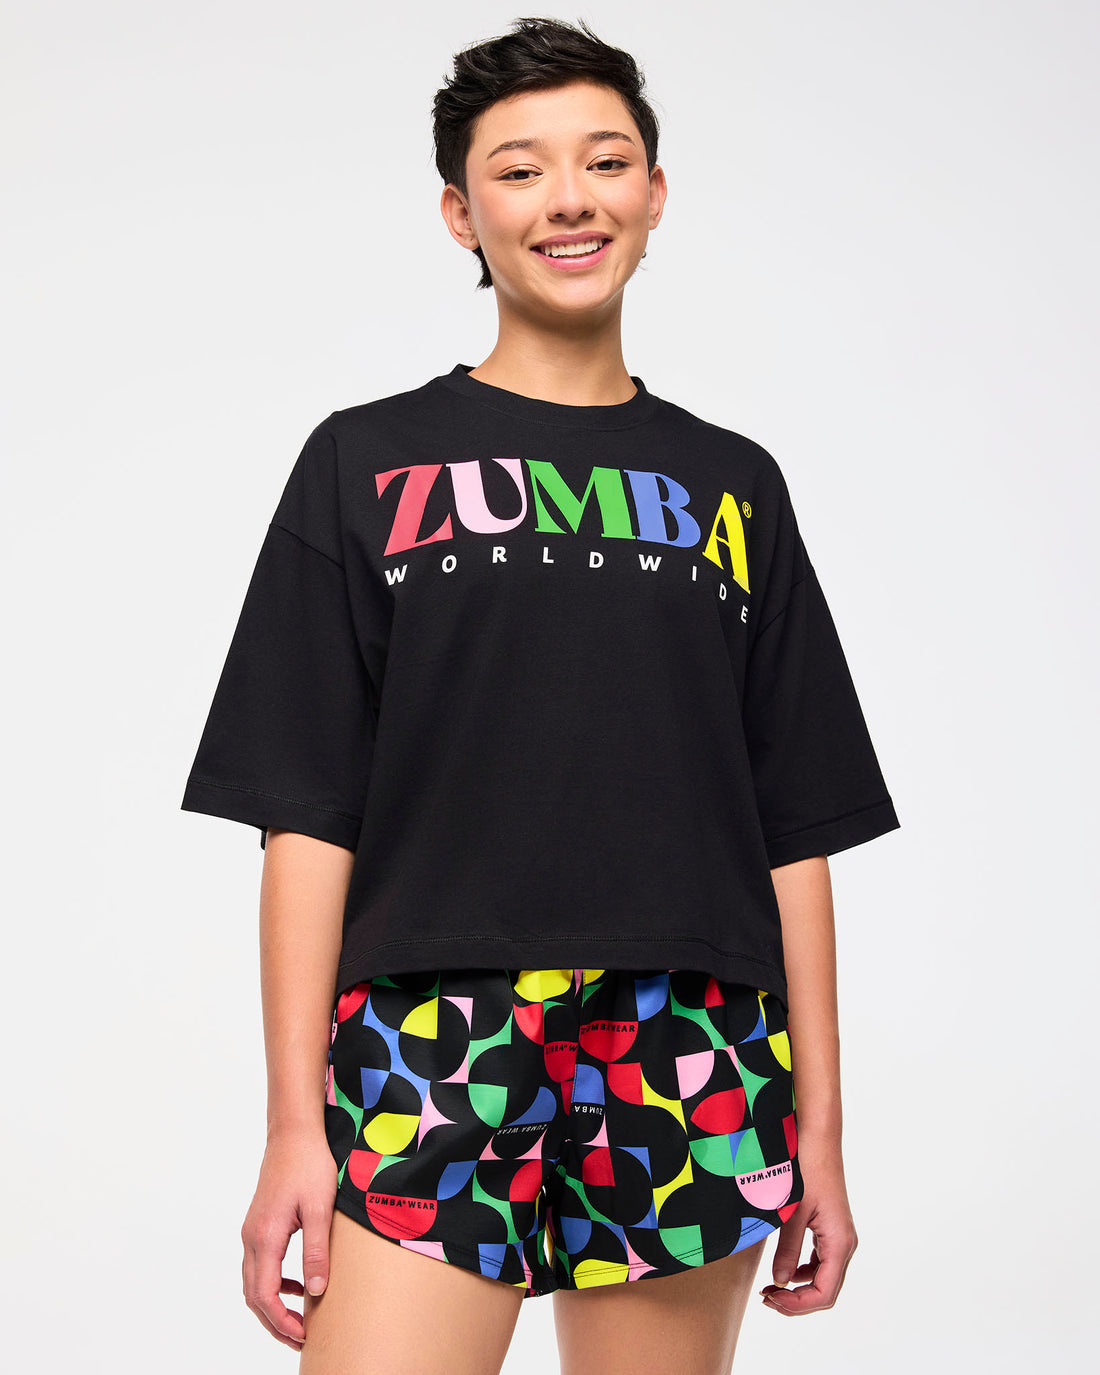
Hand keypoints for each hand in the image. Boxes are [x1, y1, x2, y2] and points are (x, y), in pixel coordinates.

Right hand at [240, 1122, 337, 1349]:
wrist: (293, 1133)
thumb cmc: (309, 1164)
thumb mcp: (320, 1208)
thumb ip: (316, 1251)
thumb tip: (317, 1292)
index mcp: (266, 1236)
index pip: (265, 1295)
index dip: (281, 1322)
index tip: (303, 1336)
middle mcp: (252, 1237)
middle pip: (254, 1296)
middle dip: (275, 1322)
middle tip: (302, 1339)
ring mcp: (253, 1231)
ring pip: (254, 1282)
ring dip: (273, 1305)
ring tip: (300, 1321)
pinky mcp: (260, 1224)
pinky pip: (260, 1266)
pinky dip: (275, 1284)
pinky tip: (299, 1285)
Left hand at [758, 1130, 857, 1315]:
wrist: (818, 1137)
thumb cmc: (807, 1169)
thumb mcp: (792, 1212)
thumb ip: (787, 1250)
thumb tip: (779, 1282)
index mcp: (840, 1242)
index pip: (824, 1293)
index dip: (797, 1305)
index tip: (771, 1299)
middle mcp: (845, 1243)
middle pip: (826, 1290)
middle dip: (797, 1301)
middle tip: (766, 1298)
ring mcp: (840, 1235)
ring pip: (825, 1278)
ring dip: (800, 1288)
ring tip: (771, 1287)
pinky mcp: (832, 1227)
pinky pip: (822, 1261)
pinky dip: (803, 1271)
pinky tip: (784, 1269)